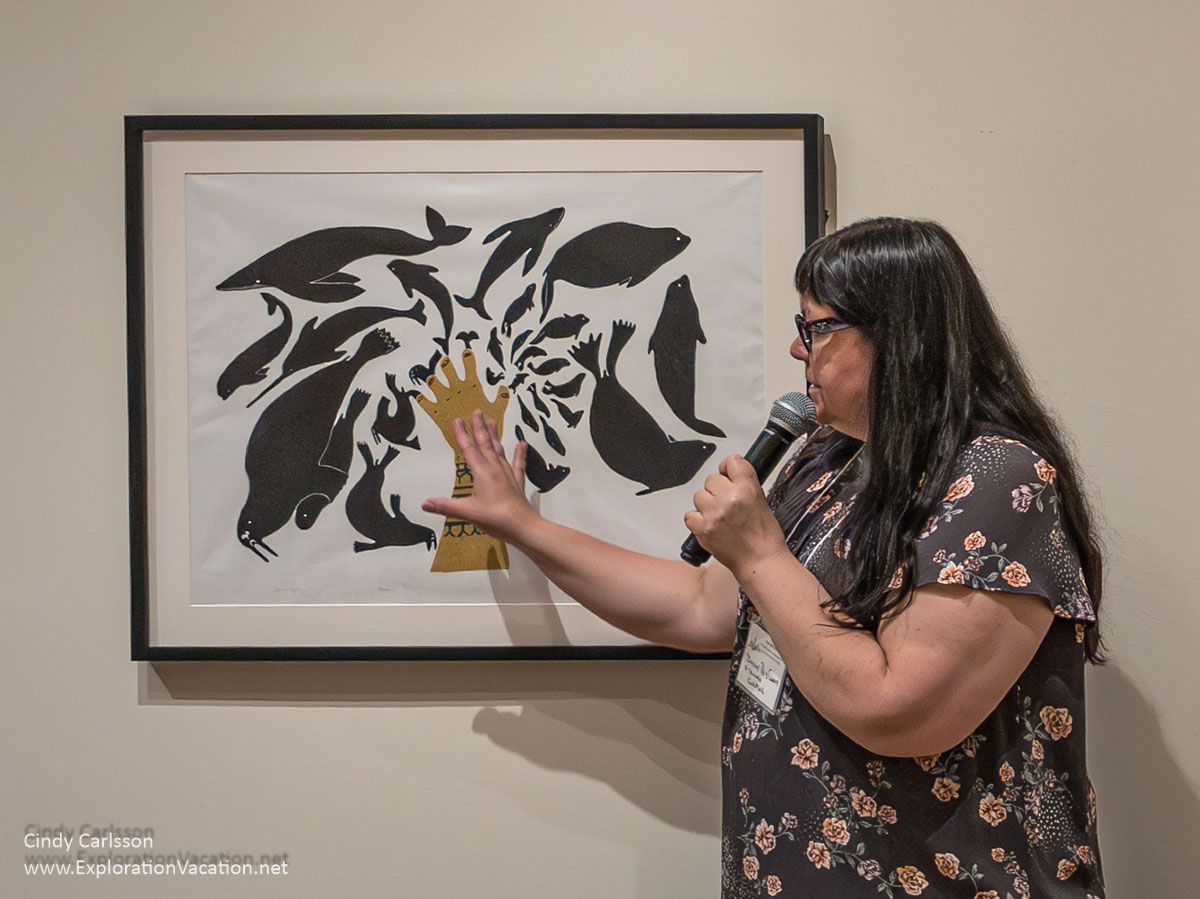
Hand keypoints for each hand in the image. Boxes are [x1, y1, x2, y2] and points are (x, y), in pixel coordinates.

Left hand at [415, 350, 509, 449]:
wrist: (473, 444)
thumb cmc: (483, 428)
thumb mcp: (497, 410)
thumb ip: (500, 398)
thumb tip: (502, 389)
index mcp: (471, 387)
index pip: (468, 366)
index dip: (466, 357)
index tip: (464, 351)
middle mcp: (457, 391)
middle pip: (448, 370)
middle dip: (445, 363)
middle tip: (444, 358)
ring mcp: (445, 400)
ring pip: (434, 383)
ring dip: (432, 378)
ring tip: (430, 374)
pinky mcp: (437, 412)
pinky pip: (425, 403)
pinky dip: (421, 399)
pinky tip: (418, 395)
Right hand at [421, 409, 534, 543]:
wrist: (523, 527)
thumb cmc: (497, 519)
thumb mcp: (467, 512)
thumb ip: (445, 506)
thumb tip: (426, 503)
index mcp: (482, 473)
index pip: (469, 449)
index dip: (462, 434)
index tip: (457, 420)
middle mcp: (496, 469)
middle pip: (485, 443)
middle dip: (479, 427)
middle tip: (477, 412)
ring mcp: (507, 475)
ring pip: (499, 450)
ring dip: (494, 435)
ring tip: (492, 422)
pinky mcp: (516, 484)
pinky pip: (518, 464)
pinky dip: (519, 453)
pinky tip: (522, 444)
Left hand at [684, 454, 789, 578]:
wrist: (760, 562)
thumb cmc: (764, 537)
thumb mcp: (762, 501)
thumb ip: (745, 484)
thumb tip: (730, 474)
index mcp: (747, 489)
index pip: (732, 462)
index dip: (729, 468)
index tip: (728, 474)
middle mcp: (729, 499)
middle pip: (712, 479)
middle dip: (718, 489)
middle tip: (727, 503)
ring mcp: (714, 514)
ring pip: (699, 496)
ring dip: (706, 504)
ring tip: (719, 516)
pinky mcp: (702, 529)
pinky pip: (690, 515)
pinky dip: (697, 520)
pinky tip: (709, 524)